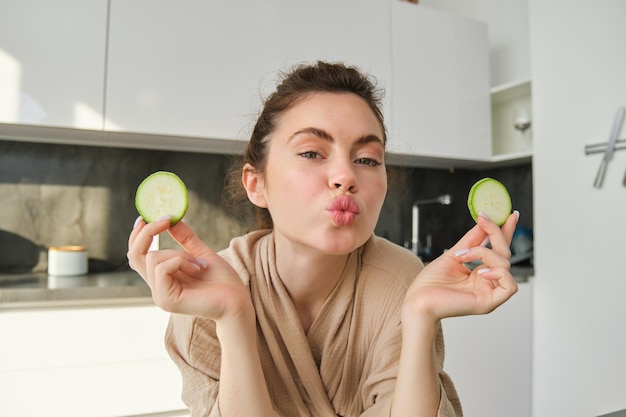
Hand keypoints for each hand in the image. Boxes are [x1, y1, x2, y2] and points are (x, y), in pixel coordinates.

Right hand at [127, 216, 252, 319]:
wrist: (238, 302)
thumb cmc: (222, 281)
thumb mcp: (201, 253)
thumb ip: (185, 239)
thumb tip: (170, 219)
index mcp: (162, 277)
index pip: (137, 255)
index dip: (138, 235)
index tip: (146, 216)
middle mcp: (157, 287)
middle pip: (134, 255)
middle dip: (147, 232)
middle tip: (166, 220)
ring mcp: (160, 295)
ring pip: (154, 258)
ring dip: (179, 253)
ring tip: (199, 264)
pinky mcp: (166, 300)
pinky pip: (163, 269)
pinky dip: (182, 262)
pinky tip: (198, 270)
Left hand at [404, 211, 519, 322]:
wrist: (417, 300)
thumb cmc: (430, 283)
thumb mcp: (453, 255)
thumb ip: (471, 241)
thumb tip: (483, 223)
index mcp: (481, 273)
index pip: (498, 251)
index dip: (506, 233)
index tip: (511, 215)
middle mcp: (487, 283)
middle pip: (505, 254)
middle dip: (496, 234)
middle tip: (484, 220)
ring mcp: (489, 293)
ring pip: (506, 265)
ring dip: (485, 253)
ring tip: (463, 255)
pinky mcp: (488, 303)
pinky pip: (510, 286)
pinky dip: (499, 273)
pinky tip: (483, 270)